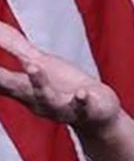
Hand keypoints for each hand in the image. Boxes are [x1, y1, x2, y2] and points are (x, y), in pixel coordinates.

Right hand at [0, 21, 120, 130]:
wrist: (96, 113)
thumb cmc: (63, 85)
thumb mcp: (37, 64)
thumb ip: (14, 48)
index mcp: (24, 88)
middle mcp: (37, 98)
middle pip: (15, 88)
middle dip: (0, 78)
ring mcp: (60, 104)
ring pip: (46, 96)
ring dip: (38, 82)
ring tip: (35, 64)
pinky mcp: (85, 108)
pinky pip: (82, 106)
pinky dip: (81, 100)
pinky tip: (82, 92)